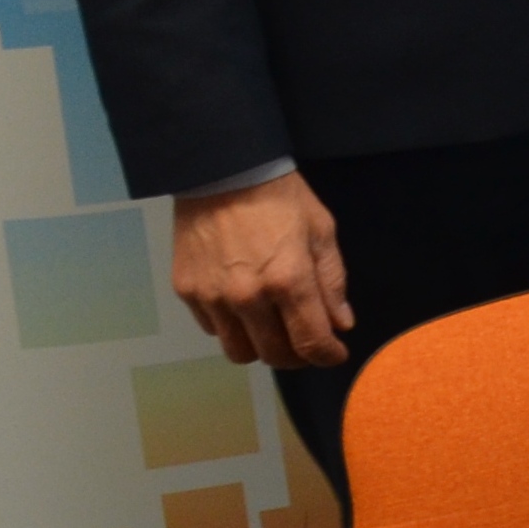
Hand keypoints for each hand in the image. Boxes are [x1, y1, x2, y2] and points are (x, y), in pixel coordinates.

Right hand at [170, 171, 351, 368]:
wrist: (223, 171)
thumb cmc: (280, 197)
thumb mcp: (321, 231)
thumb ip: (332, 282)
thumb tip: (341, 324)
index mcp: (288, 280)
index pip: (310, 342)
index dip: (328, 355)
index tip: (335, 353)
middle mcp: (248, 297)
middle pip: (274, 355)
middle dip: (297, 356)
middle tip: (306, 342)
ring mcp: (213, 297)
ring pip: (238, 352)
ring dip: (261, 347)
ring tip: (273, 328)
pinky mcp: (187, 292)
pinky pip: (213, 328)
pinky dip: (232, 327)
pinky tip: (243, 306)